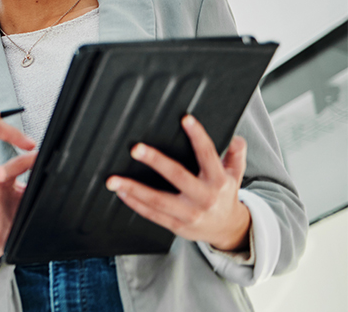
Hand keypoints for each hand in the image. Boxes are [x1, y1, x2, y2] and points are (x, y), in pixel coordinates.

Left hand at [106, 115, 250, 251]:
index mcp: (218, 181)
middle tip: (136, 149)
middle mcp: (204, 197)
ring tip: (113, 179)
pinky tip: (121, 193)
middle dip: (156, 161)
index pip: (208, 155)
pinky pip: (152, 214)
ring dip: (133, 189)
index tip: (185, 120)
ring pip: (158, 200)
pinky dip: (135, 204)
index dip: (198, 136)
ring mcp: (189, 213)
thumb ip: (236, 156)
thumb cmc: (225, 196)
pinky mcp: (176, 225)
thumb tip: (237, 138)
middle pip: (177, 176)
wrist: (228, 230)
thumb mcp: (235, 175)